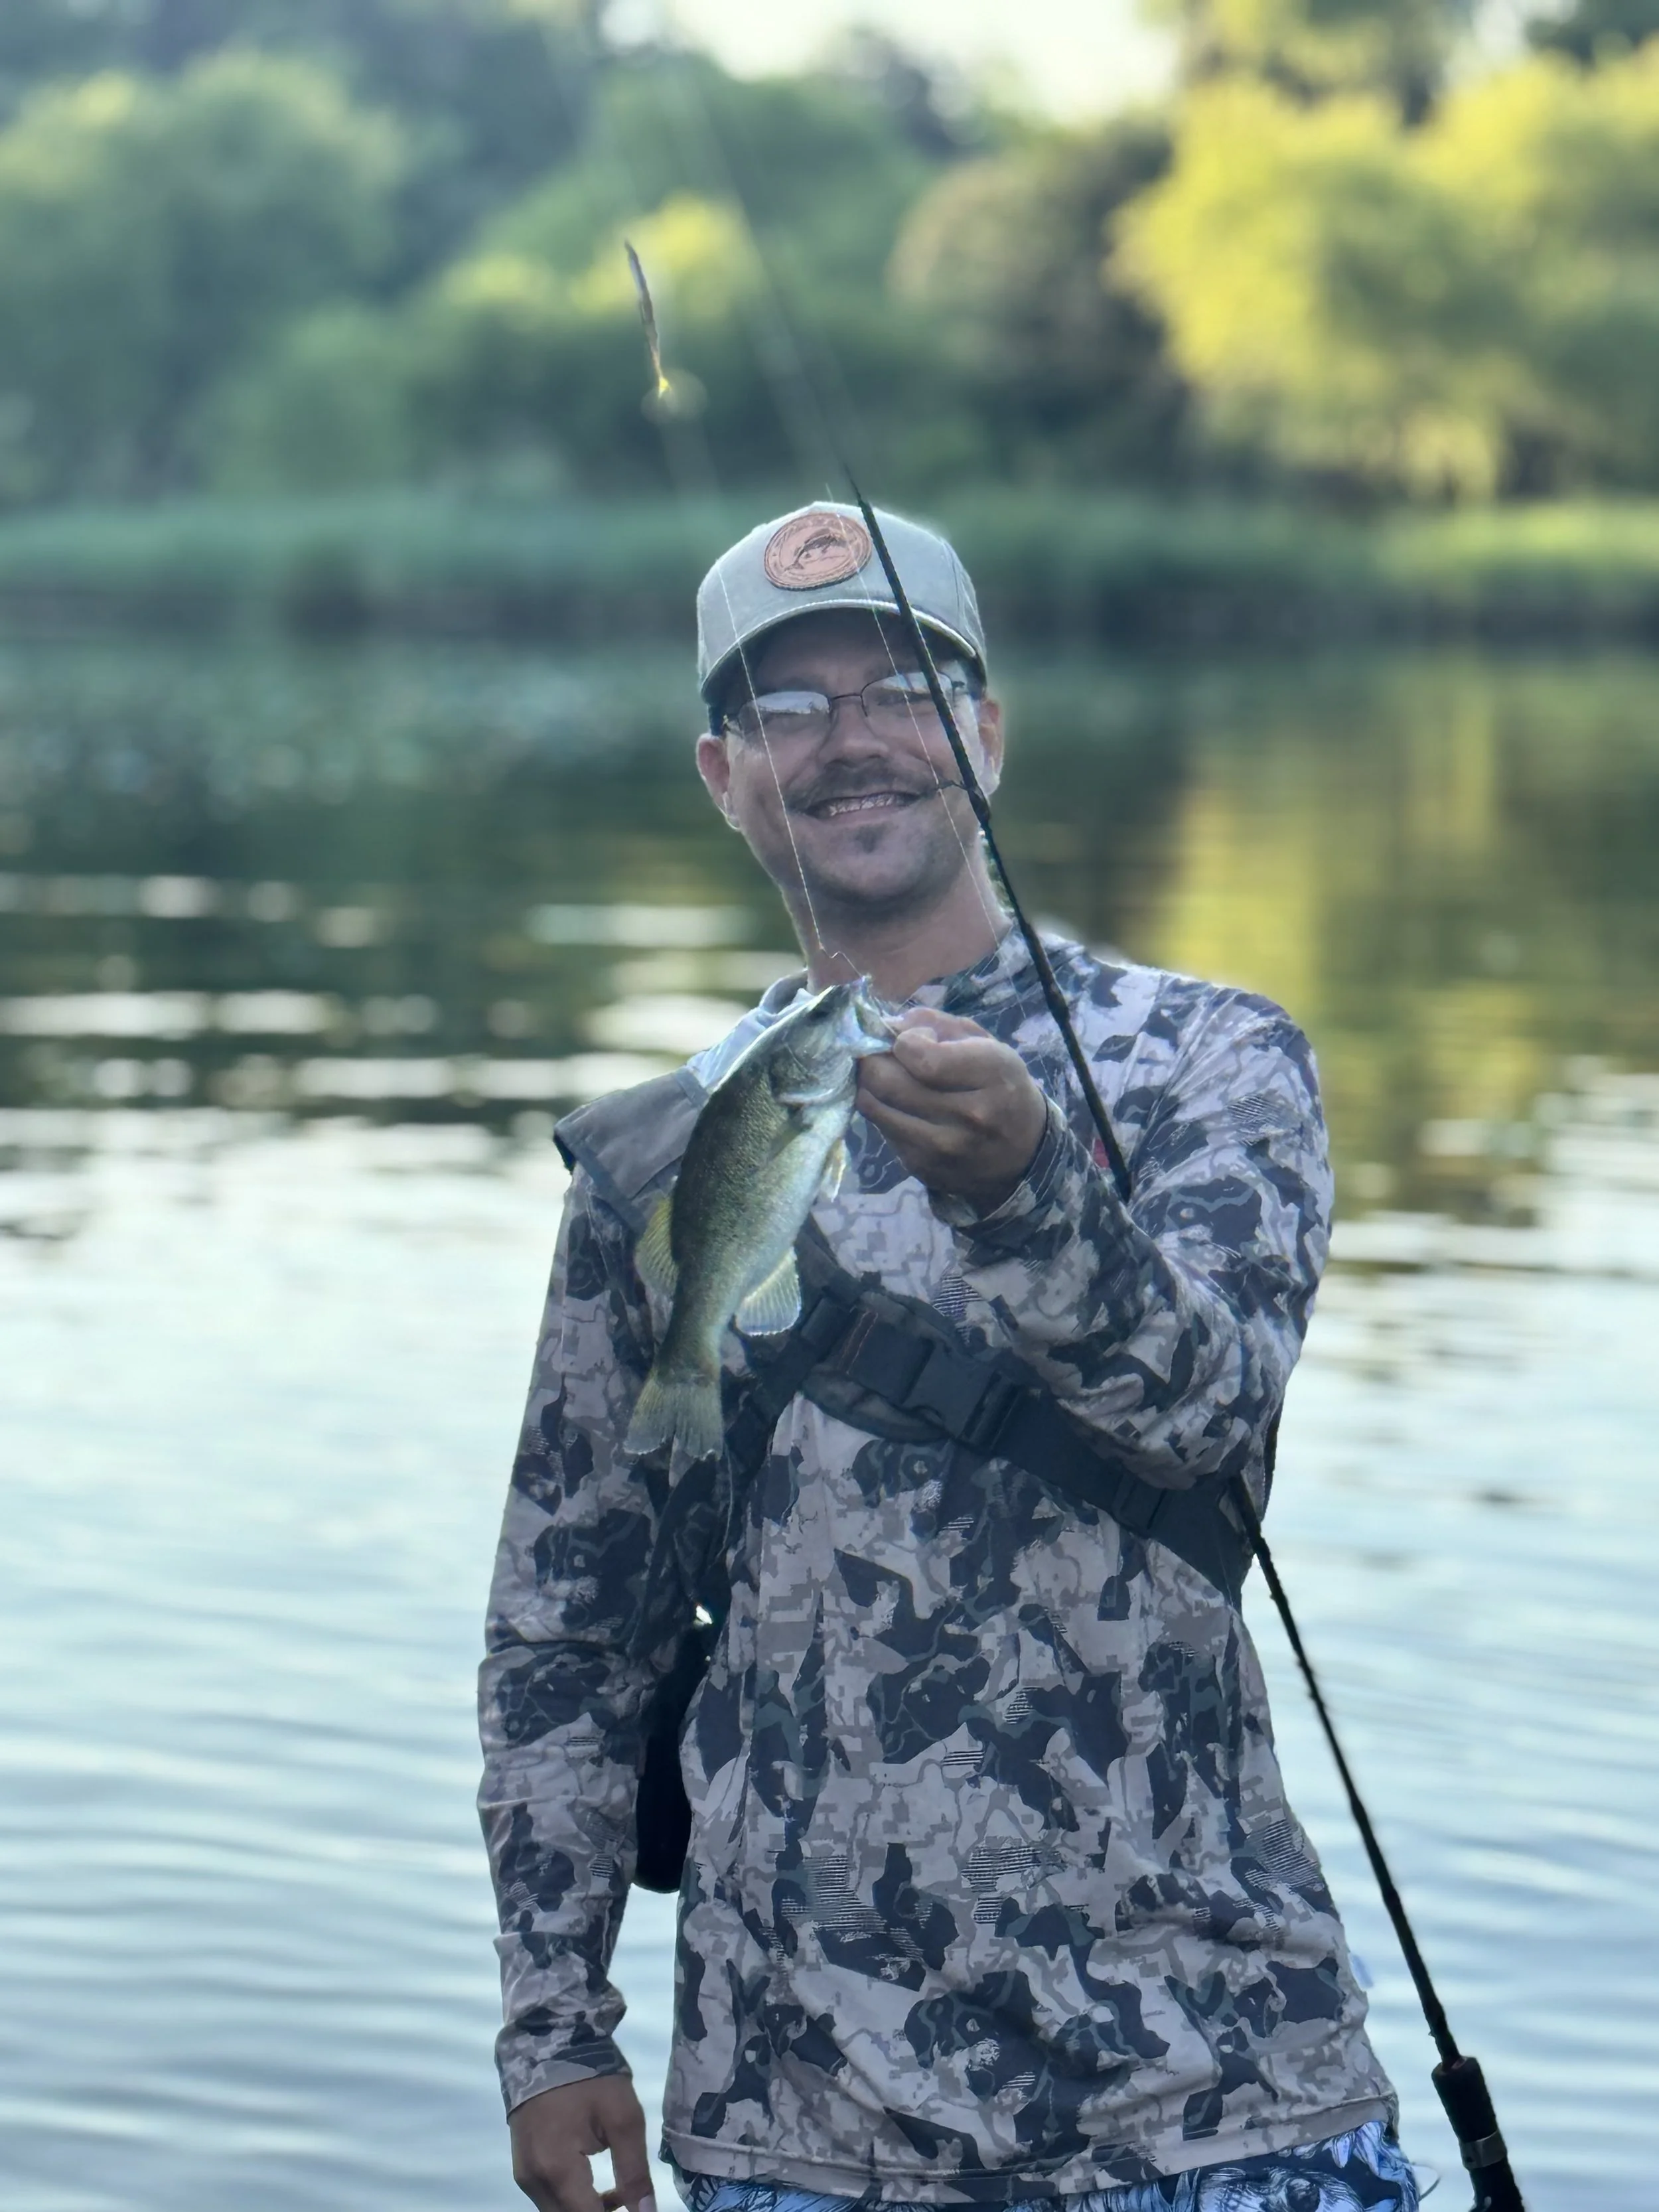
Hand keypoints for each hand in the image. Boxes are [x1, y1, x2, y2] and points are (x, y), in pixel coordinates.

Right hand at [509, 2075, 653, 2211]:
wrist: (547, 2043)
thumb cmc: (589, 2078)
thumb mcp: (623, 2118)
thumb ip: (635, 2171)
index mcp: (557, 2170)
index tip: (639, 2211)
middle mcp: (534, 2181)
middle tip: (631, 2203)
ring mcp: (524, 2175)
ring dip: (587, 2211)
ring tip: (619, 2195)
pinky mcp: (523, 2167)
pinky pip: (549, 2200)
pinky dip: (573, 2202)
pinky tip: (598, 2189)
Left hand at [857, 1009, 1047, 1212]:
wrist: (1024, 1152)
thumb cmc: (1001, 1086)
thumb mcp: (986, 1043)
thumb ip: (937, 1024)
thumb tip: (889, 1024)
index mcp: (992, 1074)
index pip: (922, 1057)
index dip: (904, 1042)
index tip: (913, 1041)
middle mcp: (969, 1115)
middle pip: (888, 1082)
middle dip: (873, 1060)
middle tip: (879, 1054)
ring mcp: (943, 1147)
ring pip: (873, 1107)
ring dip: (869, 1086)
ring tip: (885, 1076)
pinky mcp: (922, 1167)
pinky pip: (880, 1129)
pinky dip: (882, 1111)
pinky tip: (898, 1104)